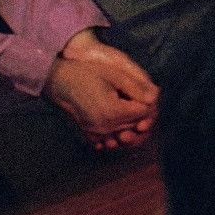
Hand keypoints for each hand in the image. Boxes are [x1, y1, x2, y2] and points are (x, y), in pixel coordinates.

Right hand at [46, 29, 156, 149]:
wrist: (58, 81)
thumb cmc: (86, 73)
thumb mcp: (114, 75)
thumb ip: (136, 87)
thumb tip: (156, 97)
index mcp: (113, 112)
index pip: (143, 113)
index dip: (147, 103)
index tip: (144, 93)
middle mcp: (105, 128)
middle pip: (135, 126)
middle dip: (141, 114)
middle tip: (138, 98)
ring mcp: (96, 134)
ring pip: (124, 135)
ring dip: (130, 125)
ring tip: (128, 109)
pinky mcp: (89, 135)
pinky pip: (108, 141)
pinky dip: (115, 134)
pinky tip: (115, 122)